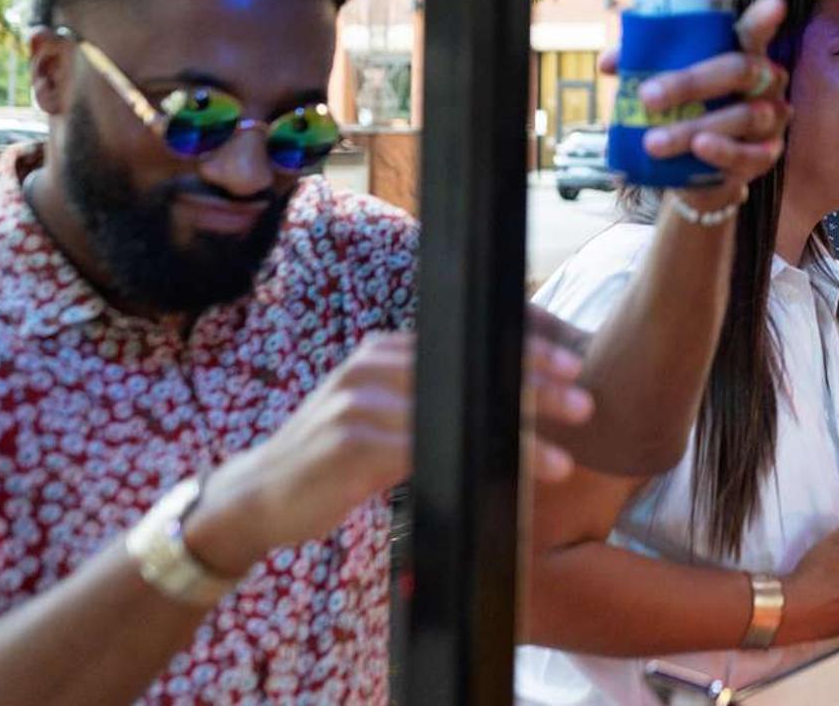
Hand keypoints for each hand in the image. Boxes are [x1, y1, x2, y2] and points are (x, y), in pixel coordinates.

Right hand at [185, 329, 594, 575]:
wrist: (255, 497)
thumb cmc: (329, 461)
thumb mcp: (379, 416)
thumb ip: (425, 399)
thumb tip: (501, 401)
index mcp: (385, 351)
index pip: (466, 341)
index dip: (522, 349)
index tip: (572, 361)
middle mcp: (372, 366)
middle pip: (469, 369)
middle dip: (533, 385)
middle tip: (583, 401)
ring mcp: (359, 402)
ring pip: (457, 412)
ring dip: (515, 436)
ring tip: (563, 455)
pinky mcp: (350, 443)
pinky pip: (427, 450)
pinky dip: (472, 462)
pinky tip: (503, 476)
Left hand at [600, 0, 793, 208]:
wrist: (698, 165)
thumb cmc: (687, 107)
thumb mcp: (668, 81)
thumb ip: (643, 65)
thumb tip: (610, 63)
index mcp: (744, 53)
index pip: (755, 31)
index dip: (765, 19)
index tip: (773, 5)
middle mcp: (767, 82)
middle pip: (740, 70)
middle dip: (690, 83)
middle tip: (647, 96)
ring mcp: (770, 119)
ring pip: (743, 117)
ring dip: (693, 128)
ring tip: (653, 141)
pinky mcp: (765, 155)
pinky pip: (751, 155)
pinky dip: (724, 152)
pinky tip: (700, 148)